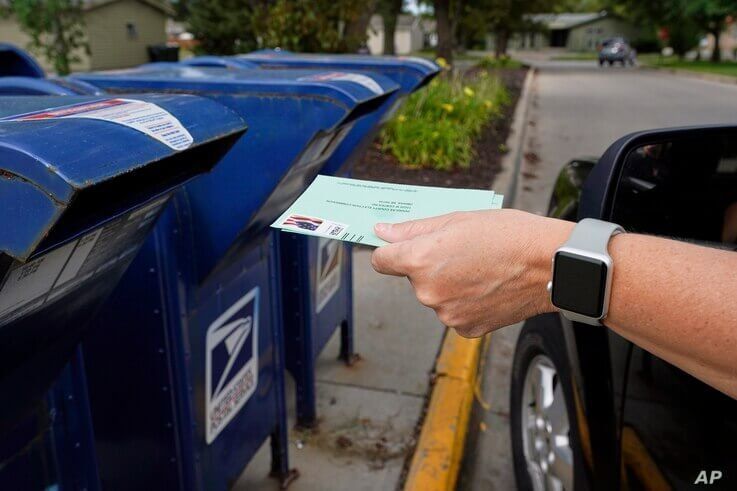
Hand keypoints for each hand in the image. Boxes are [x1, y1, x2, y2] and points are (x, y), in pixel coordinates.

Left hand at [371, 209, 572, 336]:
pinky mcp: (466, 328)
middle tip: (463, 252)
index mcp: (420, 261)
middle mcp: (428, 292)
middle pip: (414, 278)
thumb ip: (414, 229)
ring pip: (436, 295)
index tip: (401, 248)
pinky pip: (455, 311)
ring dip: (449, 284)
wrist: (551, 266)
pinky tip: (488, 287)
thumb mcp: (458, 219)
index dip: (392, 251)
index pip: (382, 261)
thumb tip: (383, 232)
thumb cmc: (510, 236)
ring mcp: (447, 314)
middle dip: (430, 265)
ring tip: (481, 269)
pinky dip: (466, 301)